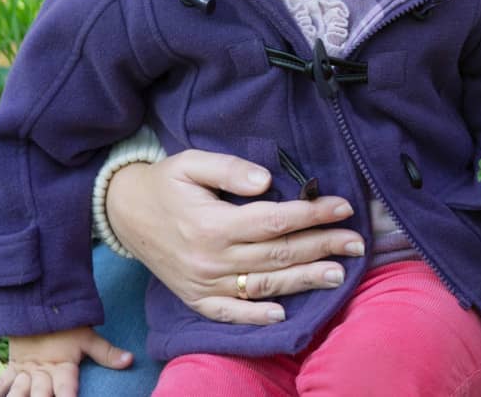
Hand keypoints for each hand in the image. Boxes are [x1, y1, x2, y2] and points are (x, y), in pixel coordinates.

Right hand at [0, 328, 127, 396]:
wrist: (40, 305)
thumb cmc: (68, 326)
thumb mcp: (89, 338)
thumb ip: (107, 353)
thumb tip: (130, 360)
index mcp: (63, 367)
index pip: (67, 389)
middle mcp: (43, 372)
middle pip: (39, 395)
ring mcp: (25, 372)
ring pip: (17, 393)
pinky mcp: (12, 369)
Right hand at [106, 150, 363, 325]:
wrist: (123, 213)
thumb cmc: (166, 183)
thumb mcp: (192, 163)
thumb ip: (230, 169)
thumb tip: (267, 181)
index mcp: (213, 224)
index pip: (275, 221)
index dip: (312, 214)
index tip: (343, 206)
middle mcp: (211, 259)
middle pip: (277, 254)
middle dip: (322, 246)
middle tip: (357, 242)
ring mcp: (203, 283)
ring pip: (262, 285)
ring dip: (303, 281)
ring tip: (338, 274)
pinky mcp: (195, 298)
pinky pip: (229, 313)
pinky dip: (256, 317)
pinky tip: (283, 314)